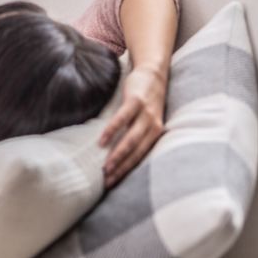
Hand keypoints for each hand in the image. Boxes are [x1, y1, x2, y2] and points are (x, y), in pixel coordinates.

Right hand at [98, 65, 167, 187]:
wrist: (154, 73)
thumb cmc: (146, 100)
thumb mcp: (147, 120)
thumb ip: (138, 136)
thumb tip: (119, 155)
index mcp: (156, 134)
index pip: (141, 157)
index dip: (127, 172)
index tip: (112, 184)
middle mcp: (154, 126)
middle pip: (137, 152)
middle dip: (122, 169)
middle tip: (107, 182)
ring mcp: (146, 113)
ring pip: (132, 139)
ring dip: (118, 155)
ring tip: (105, 167)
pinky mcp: (136, 101)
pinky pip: (123, 118)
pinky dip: (112, 130)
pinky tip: (102, 141)